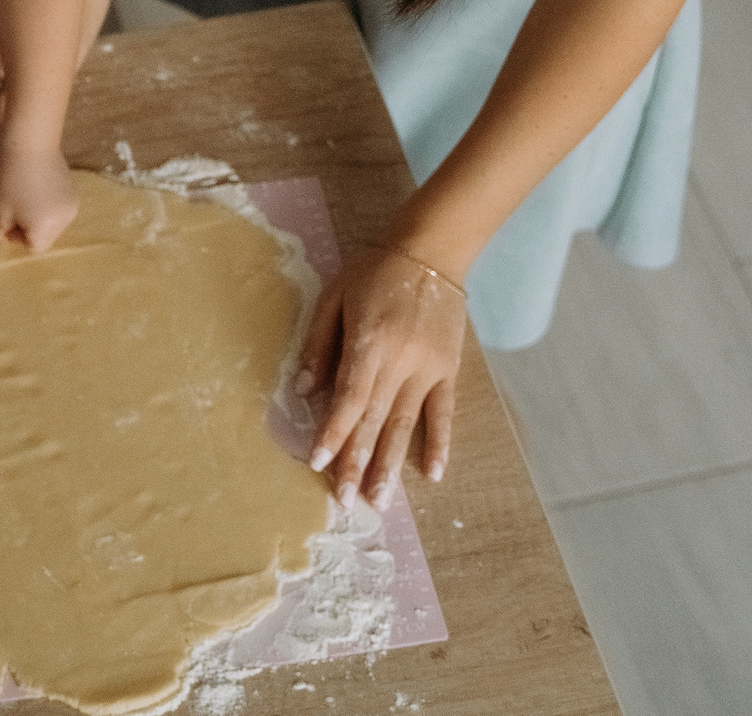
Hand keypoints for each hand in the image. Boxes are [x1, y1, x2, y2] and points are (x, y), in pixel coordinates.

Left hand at [0, 149, 76, 252]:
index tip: (4, 224)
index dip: (17, 239)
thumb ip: (1, 228)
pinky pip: (59, 209)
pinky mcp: (74, 190)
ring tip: (24, 200)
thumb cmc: (12, 178)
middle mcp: (65, 221)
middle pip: (46, 237)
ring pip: (53, 223)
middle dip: (28, 229)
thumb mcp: (2, 207)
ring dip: (38, 218)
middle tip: (11, 213)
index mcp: (47, 229)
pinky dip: (47, 206)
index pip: (34, 247)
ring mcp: (72, 205)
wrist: (32, 143)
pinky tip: (36, 190)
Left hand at [297, 245, 465, 509]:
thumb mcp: (333, 296)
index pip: (349, 399)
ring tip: (380, 500)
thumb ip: (318, 344)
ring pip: (406, 424)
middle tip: (346, 501)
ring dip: (391, 464)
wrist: (431, 251)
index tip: (318, 462)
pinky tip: (432, 474)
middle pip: (374, 420)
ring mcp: (428, 370)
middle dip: (358, 462)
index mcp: (369, 342)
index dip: (333, 433)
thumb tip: (303, 391)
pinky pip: (443, 412)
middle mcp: (400, 362)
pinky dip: (440, 444)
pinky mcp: (449, 370)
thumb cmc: (374, 270)